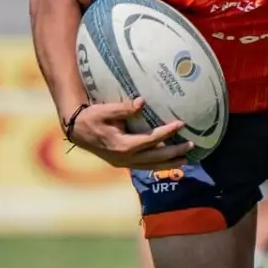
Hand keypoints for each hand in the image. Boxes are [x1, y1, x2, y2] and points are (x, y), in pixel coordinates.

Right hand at [65, 98, 192, 169]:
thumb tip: (142, 102)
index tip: (181, 124)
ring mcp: (123, 163)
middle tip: (191, 146)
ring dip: (169, 163)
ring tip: (186, 160)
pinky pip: (144, 166)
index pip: (151, 140)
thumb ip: (124, 108)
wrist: (76, 131)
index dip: (167, 132)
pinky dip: (157, 165)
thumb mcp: (105, 110)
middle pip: (155, 157)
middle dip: (175, 152)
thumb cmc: (91, 118)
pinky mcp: (122, 163)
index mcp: (122, 145)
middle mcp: (124, 158)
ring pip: (150, 166)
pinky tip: (168, 162)